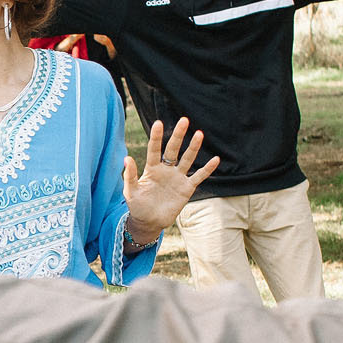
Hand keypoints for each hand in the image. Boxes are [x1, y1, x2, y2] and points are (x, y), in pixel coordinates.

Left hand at [121, 119, 218, 240]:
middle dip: (178, 135)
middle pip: (173, 149)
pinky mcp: (187, 188)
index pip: (154, 149)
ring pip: (187, 159)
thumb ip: (130, 175)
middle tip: (184, 120)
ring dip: (193, 147)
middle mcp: (166, 170)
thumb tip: (127, 158)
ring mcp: (177, 178)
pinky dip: (207, 169)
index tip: (158, 123)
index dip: (156, 137)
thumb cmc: (137, 206)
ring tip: (199, 134)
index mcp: (152, 168)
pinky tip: (216, 159)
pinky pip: (199, 176)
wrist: (149, 222)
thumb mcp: (130, 191)